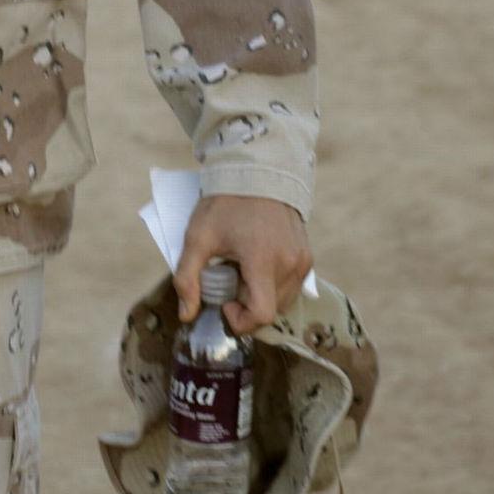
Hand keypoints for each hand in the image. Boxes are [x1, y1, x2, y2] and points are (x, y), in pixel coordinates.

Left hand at [174, 194, 311, 334]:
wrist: (257, 172)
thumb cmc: (225, 204)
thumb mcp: (198, 238)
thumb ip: (187, 279)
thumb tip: (187, 315)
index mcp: (263, 260)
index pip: (261, 314)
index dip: (241, 320)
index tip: (225, 303)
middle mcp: (290, 263)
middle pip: (271, 310)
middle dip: (247, 307)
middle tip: (229, 281)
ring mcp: (302, 259)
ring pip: (283, 301)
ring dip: (261, 298)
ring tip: (243, 272)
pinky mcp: (307, 255)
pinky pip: (292, 286)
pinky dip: (274, 287)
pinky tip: (257, 266)